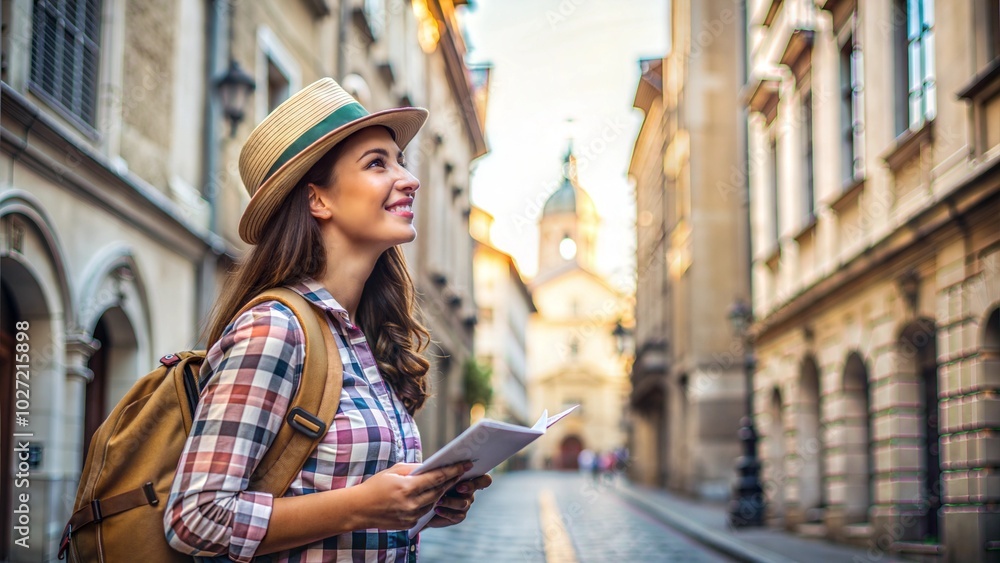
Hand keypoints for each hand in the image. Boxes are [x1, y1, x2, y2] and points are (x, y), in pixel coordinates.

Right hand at [356, 461, 471, 529]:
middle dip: (451, 480)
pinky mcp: (409, 523)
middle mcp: (410, 504)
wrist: (359, 509)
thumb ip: (414, 469)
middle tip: (462, 471)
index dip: (453, 470)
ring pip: (434, 502)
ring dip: (442, 492)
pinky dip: (430, 502)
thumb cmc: (375, 486)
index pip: (437, 478)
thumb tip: (431, 466)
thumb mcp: (393, 471)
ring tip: (449, 482)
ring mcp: (410, 516)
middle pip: (439, 491)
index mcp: (406, 488)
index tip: (465, 464)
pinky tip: (434, 495)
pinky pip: (425, 512)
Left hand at [426, 474, 492, 527]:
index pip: (485, 480)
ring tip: (438, 500)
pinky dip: (445, 512)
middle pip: (475, 490)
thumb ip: (448, 471)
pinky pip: (455, 515)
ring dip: (450, 501)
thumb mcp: (439, 476)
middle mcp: (469, 492)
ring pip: (463, 503)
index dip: (480, 479)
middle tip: (458, 487)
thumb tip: (450, 465)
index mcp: (468, 480)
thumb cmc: (432, 485)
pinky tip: (436, 509)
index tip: (468, 475)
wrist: (423, 504)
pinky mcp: (458, 517)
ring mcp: (465, 505)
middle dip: (469, 486)